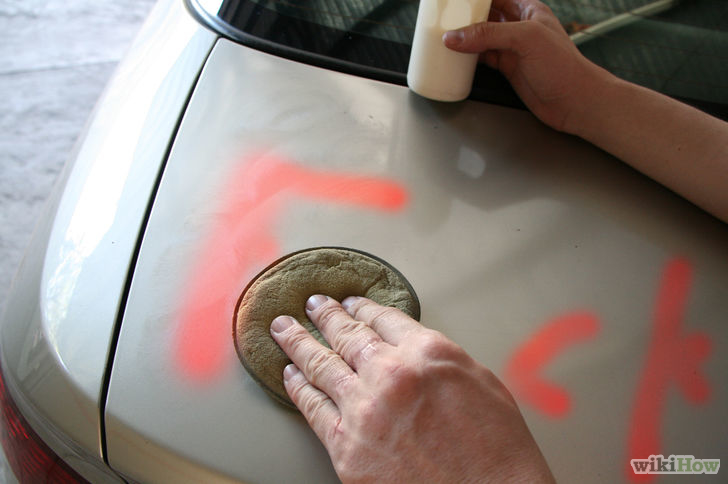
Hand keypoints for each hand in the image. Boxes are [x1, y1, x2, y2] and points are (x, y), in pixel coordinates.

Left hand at [271, 295, 554, 482]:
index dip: (363, 308)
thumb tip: (408, 347)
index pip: (383, 319)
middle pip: (347, 334)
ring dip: (297, 341)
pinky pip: (312, 408)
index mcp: (427, 353)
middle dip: (326, 315)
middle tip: (314, 304)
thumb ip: (436, 357)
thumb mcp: (479, 380)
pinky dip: (298, 387)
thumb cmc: (496, 448)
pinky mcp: (347, 449)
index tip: (353, 304)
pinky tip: (290, 375)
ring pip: (320, 364)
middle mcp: (391, 375)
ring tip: (283, 328)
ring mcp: (364, 412)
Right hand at [443, 0, 611, 132]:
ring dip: (465, 38)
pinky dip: (469, 58)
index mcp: (528, 10)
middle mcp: (520, 27)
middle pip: (486, 16)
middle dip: (466, 17)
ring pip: (482, 38)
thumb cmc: (563, 66)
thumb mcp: (525, 39)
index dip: (476, 0)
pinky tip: (458, 57)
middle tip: (445, 19)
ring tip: (445, 37)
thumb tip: (455, 36)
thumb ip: (489, 34)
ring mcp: (514, 48)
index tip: (455, 2)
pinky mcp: (509, 68)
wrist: (574, 101)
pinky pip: (483, 58)